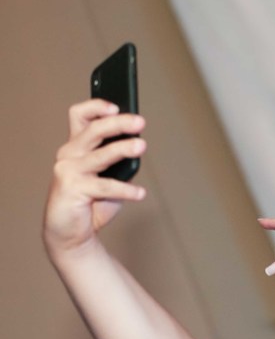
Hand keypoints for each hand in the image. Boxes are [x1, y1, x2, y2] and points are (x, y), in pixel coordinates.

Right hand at [44, 100, 146, 257]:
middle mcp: (69, 154)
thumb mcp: (107, 176)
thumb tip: (137, 145)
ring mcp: (69, 171)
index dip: (96, 106)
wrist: (70, 231)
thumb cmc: (91, 201)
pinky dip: (126, 190)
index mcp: (77, 146)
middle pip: (93, 129)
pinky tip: (140, 193)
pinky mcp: (72, 189)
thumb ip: (117, 161)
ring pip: (100, 154)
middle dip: (118, 123)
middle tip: (140, 122)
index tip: (116, 106)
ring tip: (141, 146)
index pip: (80, 116)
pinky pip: (105, 187)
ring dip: (123, 149)